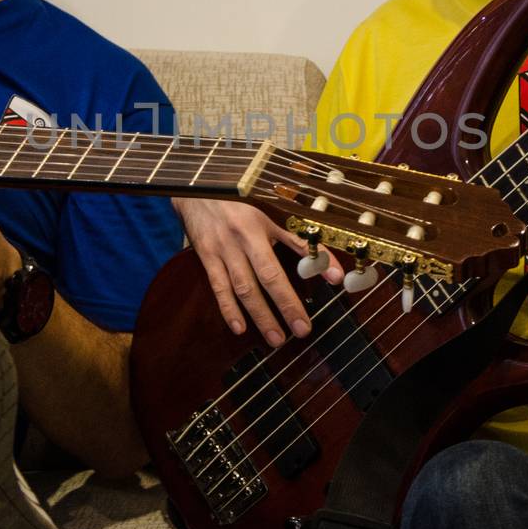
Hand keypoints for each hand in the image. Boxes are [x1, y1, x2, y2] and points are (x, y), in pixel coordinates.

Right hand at [174, 197, 341, 345]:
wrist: (197, 190)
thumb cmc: (240, 202)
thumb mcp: (270, 215)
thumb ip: (299, 240)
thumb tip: (330, 267)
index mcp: (260, 227)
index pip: (286, 257)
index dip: (302, 281)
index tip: (318, 303)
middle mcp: (240, 240)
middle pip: (264, 278)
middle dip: (283, 307)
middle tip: (299, 331)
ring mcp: (221, 250)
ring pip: (241, 288)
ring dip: (259, 315)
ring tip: (275, 338)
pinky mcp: (205, 257)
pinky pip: (218, 287)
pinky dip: (228, 309)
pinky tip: (239, 328)